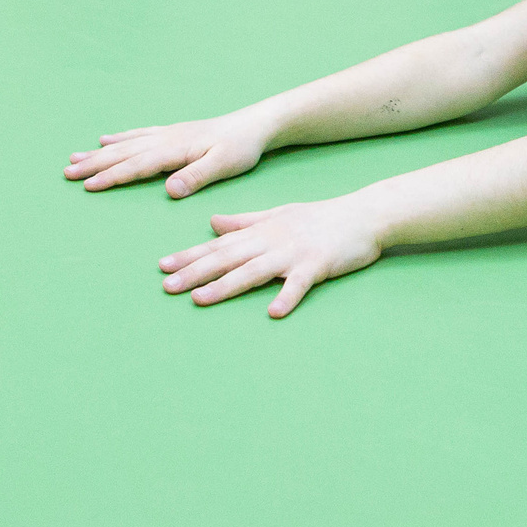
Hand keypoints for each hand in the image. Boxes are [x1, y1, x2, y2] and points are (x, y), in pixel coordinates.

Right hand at [65, 112, 272, 197]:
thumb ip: (196, 177)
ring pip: (125, 143)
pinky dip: (119, 137)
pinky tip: (106, 139)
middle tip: (66, 172)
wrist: (254, 124)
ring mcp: (167, 134)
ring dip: (99, 152)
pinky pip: (138, 134)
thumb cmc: (241, 148)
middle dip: (94, 164)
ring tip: (75, 158)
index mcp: (174, 149)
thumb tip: (169, 190)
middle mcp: (165, 139)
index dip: (111, 176)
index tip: (87, 186)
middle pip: (122, 153)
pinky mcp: (172, 132)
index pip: (136, 165)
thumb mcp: (224, 165)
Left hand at [160, 198, 383, 317]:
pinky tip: (273, 312)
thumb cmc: (321, 218)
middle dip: (195, 272)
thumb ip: (245, 221)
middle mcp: (271, 241)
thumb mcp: (278, 214)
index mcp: (261, 231)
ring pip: (253, 271)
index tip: (162, 266)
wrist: (364, 215)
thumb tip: (212, 222)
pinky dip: (286, 297)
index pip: (218, 245)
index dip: (190, 256)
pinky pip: (299, 284)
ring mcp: (293, 253)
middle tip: (167, 286)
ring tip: (200, 299)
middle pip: (227, 258)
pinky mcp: (317, 266)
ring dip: (226, 285)